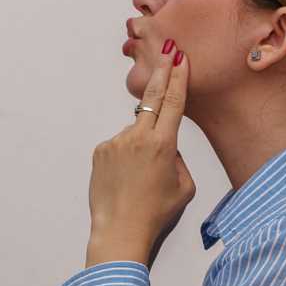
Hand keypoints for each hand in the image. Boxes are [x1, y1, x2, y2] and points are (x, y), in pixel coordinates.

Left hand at [87, 41, 197, 266]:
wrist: (120, 230)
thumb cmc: (155, 213)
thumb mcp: (184, 187)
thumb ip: (178, 158)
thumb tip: (166, 146)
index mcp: (163, 144)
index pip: (173, 102)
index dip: (178, 77)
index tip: (180, 59)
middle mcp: (137, 137)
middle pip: (152, 98)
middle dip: (162, 75)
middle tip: (167, 54)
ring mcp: (116, 142)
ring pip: (135, 132)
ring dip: (141, 144)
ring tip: (140, 177)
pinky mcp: (100, 151)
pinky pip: (119, 145)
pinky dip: (125, 155)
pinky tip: (125, 178)